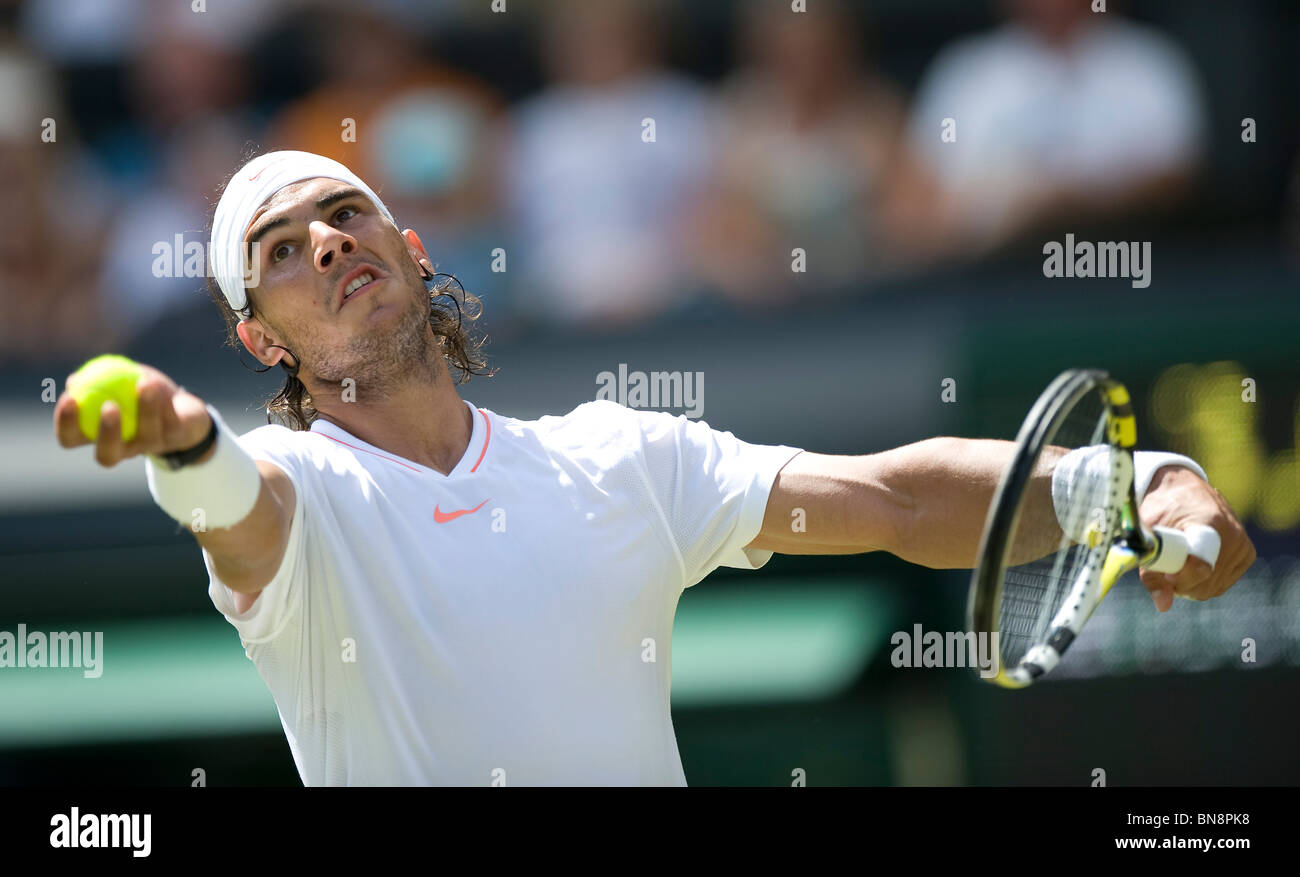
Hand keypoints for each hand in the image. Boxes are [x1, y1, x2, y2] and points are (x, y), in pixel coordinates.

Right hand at [54, 364, 212, 467]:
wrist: (182, 411)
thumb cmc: (136, 395)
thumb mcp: (114, 384)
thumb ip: (95, 381)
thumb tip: (73, 381)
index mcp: (98, 437)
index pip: (71, 439)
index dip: (66, 424)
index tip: (69, 398)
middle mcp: (123, 449)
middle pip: (107, 455)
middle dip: (107, 434)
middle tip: (109, 406)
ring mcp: (151, 446)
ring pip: (147, 435)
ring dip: (145, 409)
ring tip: (143, 384)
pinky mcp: (176, 437)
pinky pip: (170, 420)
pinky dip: (164, 401)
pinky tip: (155, 382)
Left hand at [1137, 465, 1255, 610]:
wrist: (1183, 488)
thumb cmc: (1162, 507)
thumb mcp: (1149, 530)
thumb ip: (1151, 567)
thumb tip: (1163, 605)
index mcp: (1210, 522)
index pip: (1203, 564)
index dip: (1182, 575)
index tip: (1166, 575)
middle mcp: (1233, 534)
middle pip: (1206, 582)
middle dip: (1179, 583)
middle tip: (1162, 570)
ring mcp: (1242, 545)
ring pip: (1213, 588)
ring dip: (1188, 585)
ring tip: (1172, 566)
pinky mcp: (1246, 554)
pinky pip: (1221, 584)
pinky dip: (1202, 583)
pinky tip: (1188, 568)